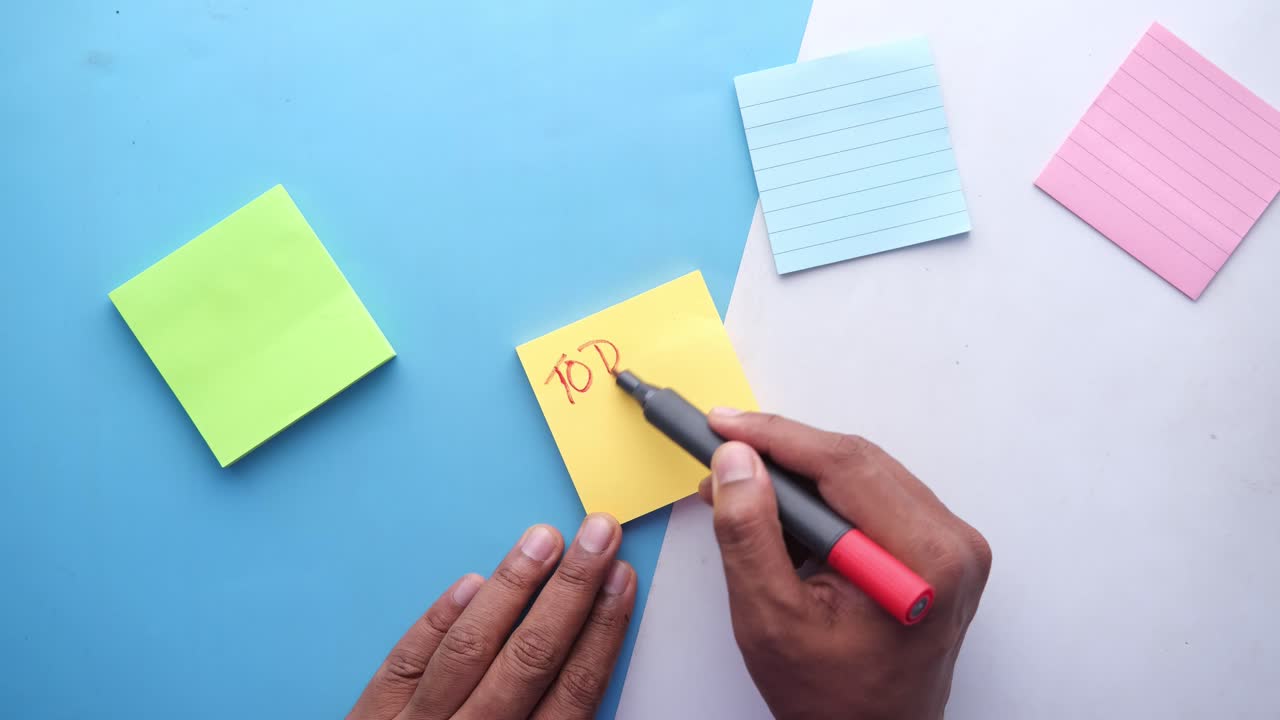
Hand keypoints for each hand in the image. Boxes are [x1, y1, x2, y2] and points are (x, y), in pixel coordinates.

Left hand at [347, 515, 635, 719]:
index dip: (603, 629)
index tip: (623, 578)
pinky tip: (470, 581)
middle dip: (571, 590)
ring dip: (511, 588)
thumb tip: (587, 657)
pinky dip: (438, 620)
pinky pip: (406, 660)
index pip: (573, 690)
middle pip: (530, 658)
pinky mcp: (369, 719)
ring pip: (469, 649)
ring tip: (542, 539)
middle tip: (598, 534)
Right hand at [698, 410, 991, 719]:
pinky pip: (873, 496)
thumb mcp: (772, 620)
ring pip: (862, 473)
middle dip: (781, 453)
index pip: (844, 466)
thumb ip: (750, 534)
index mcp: (927, 559)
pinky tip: (780, 508)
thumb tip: (736, 462)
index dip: (774, 437)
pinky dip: (822, 496)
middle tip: (721, 451)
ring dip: (798, 474)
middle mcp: (953, 544)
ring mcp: (950, 546)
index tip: (722, 425)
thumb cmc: (833, 699)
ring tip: (740, 486)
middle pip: (856, 462)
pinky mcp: (936, 549)